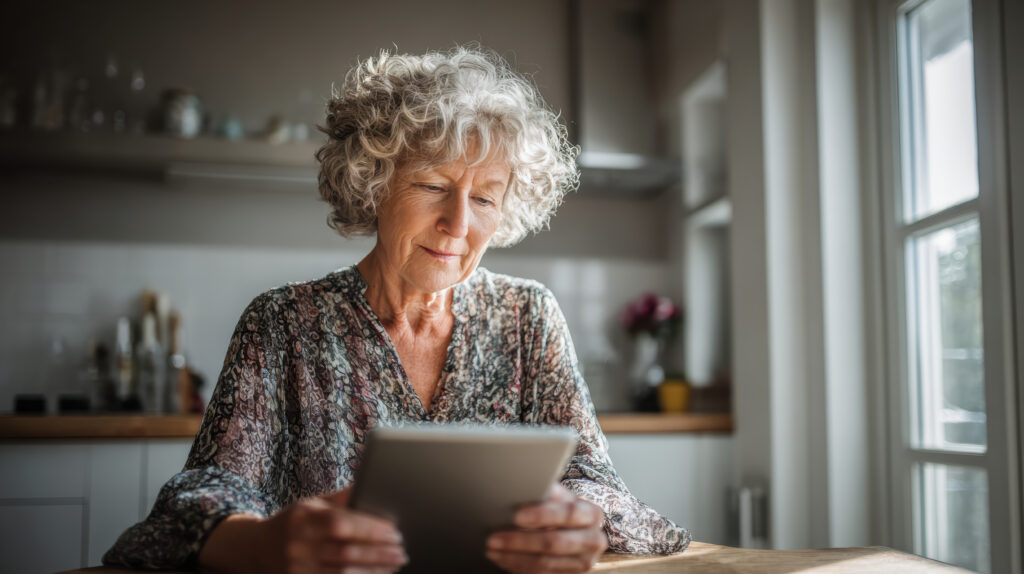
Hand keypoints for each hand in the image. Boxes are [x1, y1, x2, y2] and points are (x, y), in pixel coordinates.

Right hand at [200, 487, 406, 573]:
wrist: (257, 548)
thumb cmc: (296, 521)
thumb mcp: (312, 503)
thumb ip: (342, 498)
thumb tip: (376, 486)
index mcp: (303, 518)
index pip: (341, 524)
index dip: (370, 529)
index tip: (395, 531)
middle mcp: (298, 544)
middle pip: (345, 552)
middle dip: (378, 553)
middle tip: (401, 550)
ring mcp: (297, 568)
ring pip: (342, 573)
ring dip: (373, 570)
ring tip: (395, 564)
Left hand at [485, 484, 607, 572]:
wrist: (573, 531)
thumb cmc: (559, 509)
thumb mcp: (557, 498)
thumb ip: (545, 492)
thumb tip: (520, 484)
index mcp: (593, 514)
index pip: (568, 514)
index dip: (542, 515)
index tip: (516, 516)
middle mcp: (594, 540)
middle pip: (555, 542)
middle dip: (520, 541)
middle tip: (493, 537)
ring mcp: (584, 562)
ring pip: (545, 562)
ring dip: (513, 556)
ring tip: (492, 549)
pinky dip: (517, 566)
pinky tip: (502, 558)